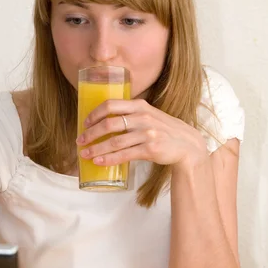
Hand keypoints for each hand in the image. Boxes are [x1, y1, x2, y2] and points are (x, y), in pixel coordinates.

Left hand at [76, 99, 207, 167]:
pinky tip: (99, 161)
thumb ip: (132, 115)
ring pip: (114, 141)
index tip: (85, 123)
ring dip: (96, 149)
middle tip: (80, 141)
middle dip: (90, 133)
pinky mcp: (150, 149)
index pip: (111, 105)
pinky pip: (124, 155)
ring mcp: (147, 133)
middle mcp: (143, 117)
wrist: (188, 145)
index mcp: (140, 106)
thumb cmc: (164, 130)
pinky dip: (109, 159)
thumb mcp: (150, 115)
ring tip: (85, 154)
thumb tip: (105, 122)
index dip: (94, 114)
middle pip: (109, 124)